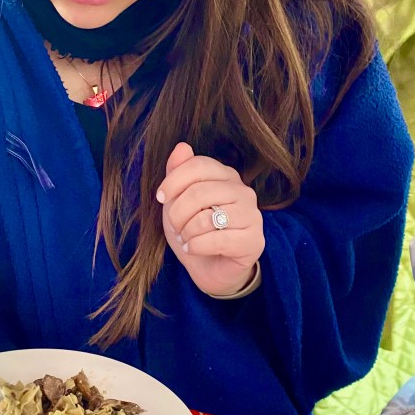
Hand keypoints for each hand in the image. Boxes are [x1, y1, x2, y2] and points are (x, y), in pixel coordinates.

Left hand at [157, 142, 263, 295]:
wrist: (209, 268)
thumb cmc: (194, 231)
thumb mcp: (178, 200)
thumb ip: (178, 172)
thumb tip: (182, 146)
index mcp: (226, 176)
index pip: (198, 165)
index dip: (173, 181)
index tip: (160, 198)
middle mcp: (243, 192)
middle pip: (199, 192)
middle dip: (177, 213)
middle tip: (174, 227)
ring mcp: (252, 216)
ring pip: (206, 218)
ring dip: (186, 232)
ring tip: (186, 238)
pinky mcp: (254, 241)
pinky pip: (216, 240)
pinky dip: (195, 247)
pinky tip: (193, 249)